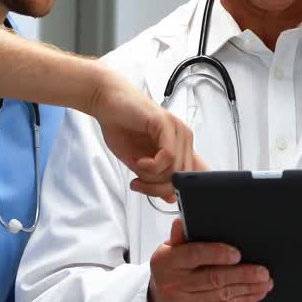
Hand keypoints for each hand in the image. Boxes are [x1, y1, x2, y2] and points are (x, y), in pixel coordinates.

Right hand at [87, 71, 205, 201]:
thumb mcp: (140, 162)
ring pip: (176, 169)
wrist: (107, 103)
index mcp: (180, 146)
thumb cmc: (121, 128)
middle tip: (139, 184)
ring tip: (136, 169)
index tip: (156, 195)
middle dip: (159, 188)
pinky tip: (139, 161)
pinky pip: (168, 156)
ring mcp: (177, 130)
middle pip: (183, 177)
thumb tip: (170, 198)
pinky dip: (152, 165)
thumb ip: (155, 179)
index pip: (194, 175)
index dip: (178, 190)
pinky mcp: (166, 123)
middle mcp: (183, 138)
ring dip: (152, 177)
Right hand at [148, 219, 272, 301]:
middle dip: (242, 274)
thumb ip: (180, 238)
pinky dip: (244, 299)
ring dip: (248, 288)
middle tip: (262, 271)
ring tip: (265, 281)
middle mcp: (174, 284)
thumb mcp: (169, 252)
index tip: (237, 254)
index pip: (193, 255)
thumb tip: (182, 222)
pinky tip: (256, 293)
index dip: (216, 254)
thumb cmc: (170, 272)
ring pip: (223, 294)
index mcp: (167, 262)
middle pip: (214, 278)